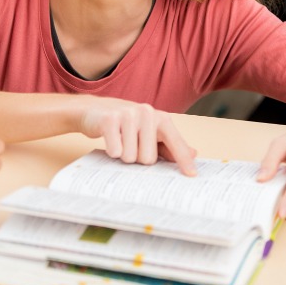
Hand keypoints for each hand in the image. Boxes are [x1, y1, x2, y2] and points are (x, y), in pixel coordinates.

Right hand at [80, 103, 196, 175]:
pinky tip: (109, 139)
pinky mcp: (109, 120)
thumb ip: (169, 144)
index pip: (175, 142)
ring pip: (131, 158)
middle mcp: (147, 113)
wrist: (92, 110)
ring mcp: (128, 115)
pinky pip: (115, 151)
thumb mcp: (149, 131)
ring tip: (119, 141)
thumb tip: (193, 154)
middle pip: (149, 159)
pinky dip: (111, 152)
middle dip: (138, 159)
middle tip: (130, 145)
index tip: (192, 175)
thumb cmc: (124, 124)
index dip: (183, 160)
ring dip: (123, 156)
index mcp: (160, 117)